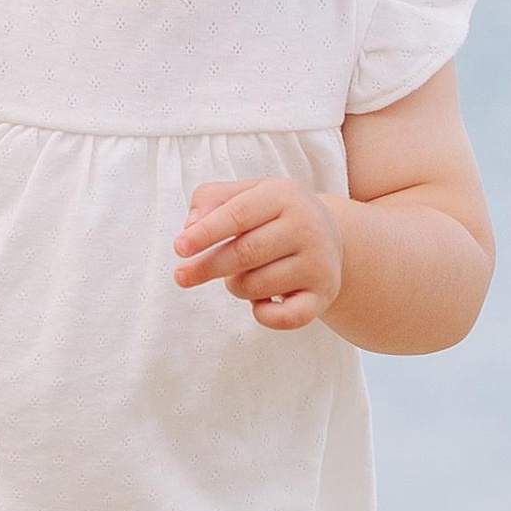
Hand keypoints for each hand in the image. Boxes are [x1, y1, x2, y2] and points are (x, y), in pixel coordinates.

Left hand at [173, 177, 343, 331]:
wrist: (332, 236)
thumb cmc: (275, 214)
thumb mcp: (247, 193)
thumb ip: (212, 199)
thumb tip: (190, 227)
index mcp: (284, 195)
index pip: (238, 214)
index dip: (205, 233)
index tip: (179, 248)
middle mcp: (307, 227)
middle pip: (244, 253)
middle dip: (207, 267)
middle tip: (181, 277)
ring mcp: (318, 262)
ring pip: (255, 285)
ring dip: (236, 285)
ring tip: (244, 275)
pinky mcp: (324, 294)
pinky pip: (285, 317)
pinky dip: (264, 316)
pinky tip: (261, 305)